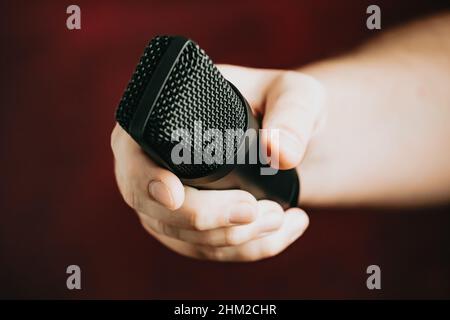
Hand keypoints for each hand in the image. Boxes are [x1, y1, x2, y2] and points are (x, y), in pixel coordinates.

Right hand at [111, 64, 324, 260]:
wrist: (287, 135)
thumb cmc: (280, 106)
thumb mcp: (294, 96)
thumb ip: (292, 115)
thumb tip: (280, 154)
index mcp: (161, 123)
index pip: (137, 160)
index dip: (148, 183)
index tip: (176, 195)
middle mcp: (156, 167)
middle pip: (158, 212)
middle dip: (209, 221)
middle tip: (261, 212)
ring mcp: (169, 203)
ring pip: (187, 239)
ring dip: (236, 238)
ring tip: (282, 218)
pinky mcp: (190, 227)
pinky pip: (210, 251)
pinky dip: (248, 249)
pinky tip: (283, 231)